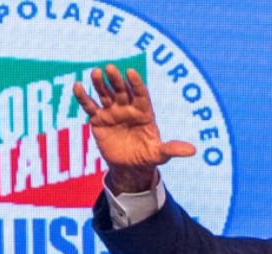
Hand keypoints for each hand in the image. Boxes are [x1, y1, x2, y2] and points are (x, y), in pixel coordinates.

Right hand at [73, 65, 195, 194]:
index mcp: (144, 112)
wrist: (129, 166)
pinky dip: (84, 97)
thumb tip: (193, 151)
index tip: (131, 72)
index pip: (141, 94)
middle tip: (110, 68)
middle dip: (117, 80)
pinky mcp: (98, 119)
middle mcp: (128, 108)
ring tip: (95, 73)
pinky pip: (90, 106)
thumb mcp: (160, 154)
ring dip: (100, 84)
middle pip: (122, 91)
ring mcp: (113, 112)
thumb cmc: (148, 156)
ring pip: (105, 94)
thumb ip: (173, 149)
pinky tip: (78, 87)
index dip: (136, 83)